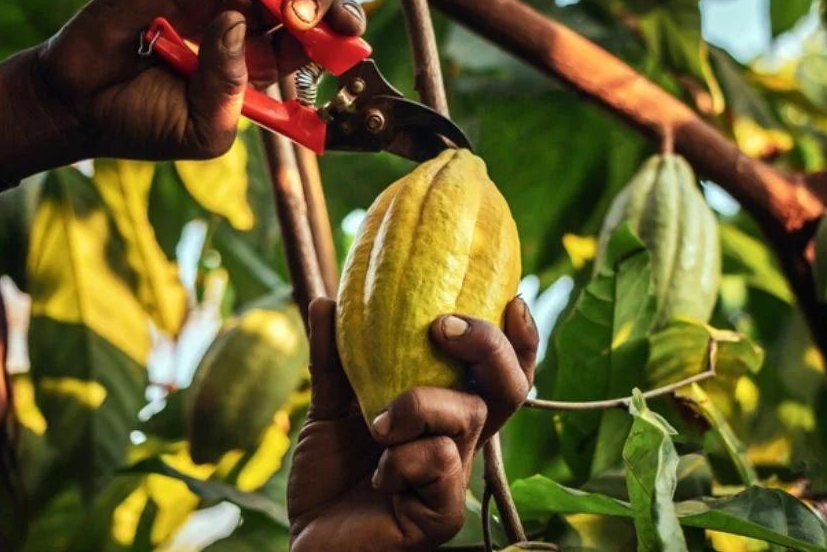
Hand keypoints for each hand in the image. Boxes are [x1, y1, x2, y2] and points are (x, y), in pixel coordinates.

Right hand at [0, 0, 366, 179]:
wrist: (78, 103)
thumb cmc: (144, 125)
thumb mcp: (201, 131)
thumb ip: (228, 88)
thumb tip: (236, 22)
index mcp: (260, 66)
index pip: (315, 40)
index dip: (337, 29)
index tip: (343, 29)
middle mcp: (243, 25)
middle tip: (294, 6)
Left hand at [288, 297, 537, 551]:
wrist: (309, 541)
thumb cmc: (328, 479)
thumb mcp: (328, 409)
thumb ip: (332, 360)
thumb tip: (324, 300)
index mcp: (443, 414)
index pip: (496, 373)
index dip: (516, 339)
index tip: (513, 299)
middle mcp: (459, 442)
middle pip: (508, 387)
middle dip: (488, 346)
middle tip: (442, 327)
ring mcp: (456, 478)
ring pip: (470, 416)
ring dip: (419, 406)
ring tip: (377, 424)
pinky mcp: (444, 513)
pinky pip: (442, 462)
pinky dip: (403, 458)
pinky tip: (379, 477)